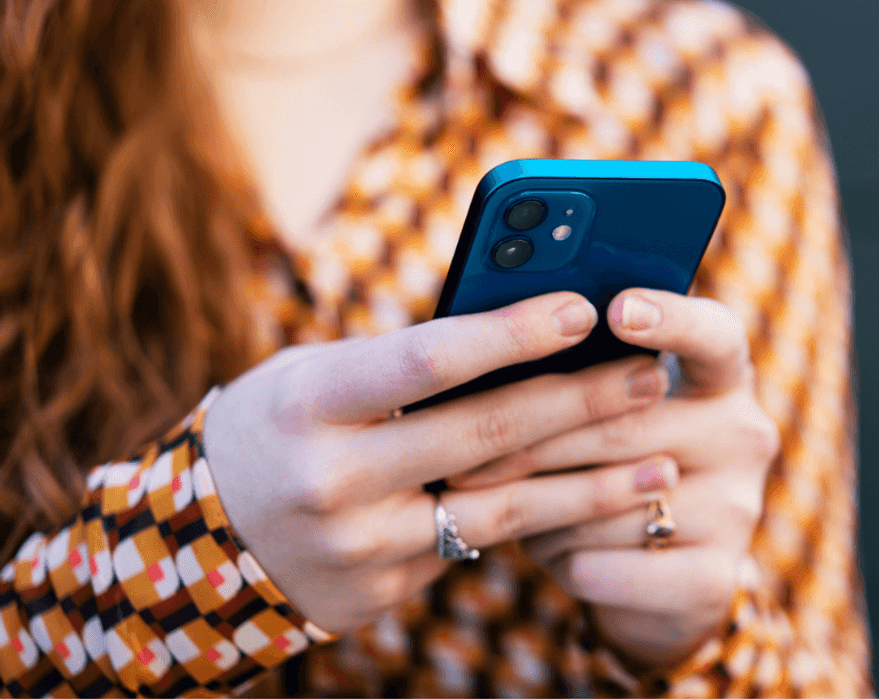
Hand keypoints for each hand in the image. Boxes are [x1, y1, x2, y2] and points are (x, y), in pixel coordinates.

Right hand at [201, 292, 675, 633]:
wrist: (196, 549)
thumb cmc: (272, 430)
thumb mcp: (311, 377)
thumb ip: (399, 363)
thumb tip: (516, 331)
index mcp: (310, 403)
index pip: (428, 361)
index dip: (512, 333)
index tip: (585, 308)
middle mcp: (335, 478)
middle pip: (484, 434)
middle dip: (579, 402)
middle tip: (649, 374)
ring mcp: (362, 545)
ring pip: (502, 507)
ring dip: (593, 485)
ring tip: (663, 463)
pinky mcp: (385, 590)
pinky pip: (477, 546)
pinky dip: (544, 521)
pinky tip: (600, 504)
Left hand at [448, 289, 779, 668]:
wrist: (657, 584)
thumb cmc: (608, 468)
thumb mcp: (606, 414)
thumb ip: (578, 377)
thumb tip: (492, 354)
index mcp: (723, 378)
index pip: (713, 334)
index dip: (669, 318)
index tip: (616, 308)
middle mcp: (743, 436)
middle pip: (626, 425)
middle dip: (533, 443)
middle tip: (460, 453)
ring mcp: (737, 509)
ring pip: (605, 503)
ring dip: (541, 510)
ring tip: (508, 508)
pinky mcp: (714, 578)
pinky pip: (605, 564)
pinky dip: (561, 561)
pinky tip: (551, 552)